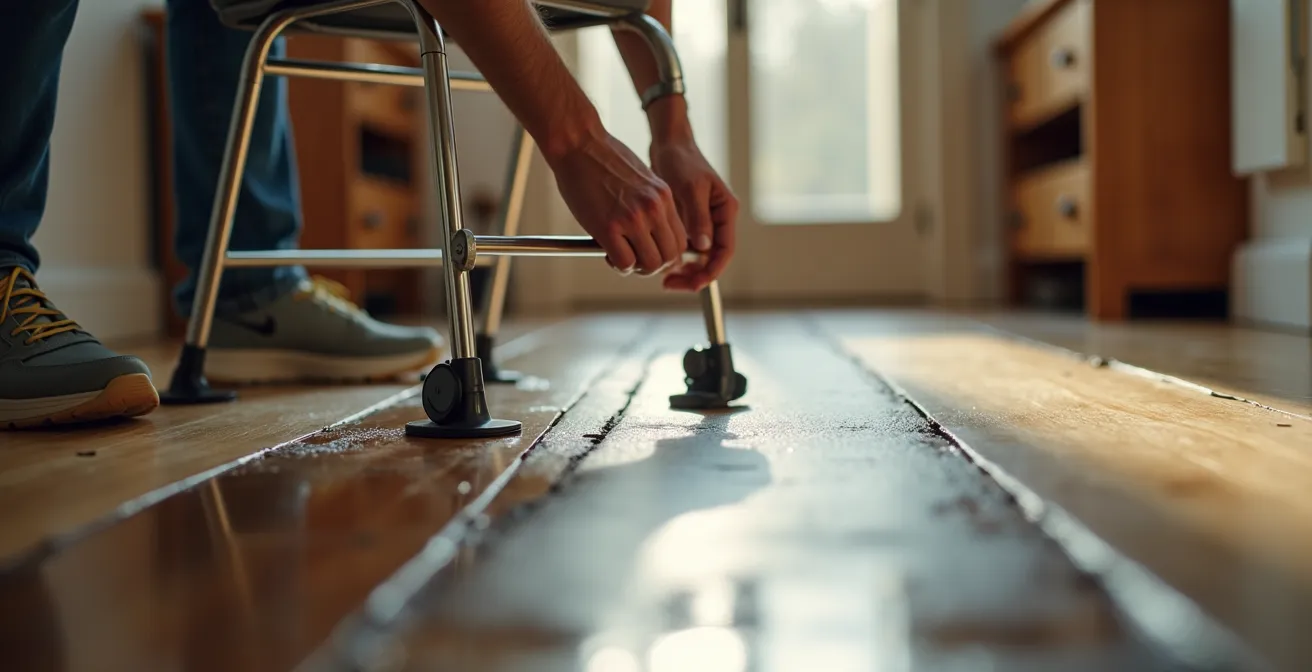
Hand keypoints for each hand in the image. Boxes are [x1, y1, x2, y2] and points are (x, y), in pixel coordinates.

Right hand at [546, 128, 687, 275]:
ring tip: (621, 258)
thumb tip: (650, 234)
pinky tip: (608, 253)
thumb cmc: (602, 160)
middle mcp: (654, 209)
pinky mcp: (609, 227)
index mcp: (663, 197)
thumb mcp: (641, 180)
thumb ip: (650, 205)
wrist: (579, 144)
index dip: (666, 254)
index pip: (680, 240)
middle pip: (670, 256)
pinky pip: (625, 263)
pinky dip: (618, 265)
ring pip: (650, 264)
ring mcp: (633, 219)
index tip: (651, 253)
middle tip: (635, 261)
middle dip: (653, 265)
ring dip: (636, 268)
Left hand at [649, 139, 738, 291]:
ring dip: (683, 269)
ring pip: (697, 256)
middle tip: (670, 284)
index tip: (692, 283)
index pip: (724, 251)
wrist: (668, 143)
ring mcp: (703, 221)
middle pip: (711, 258)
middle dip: (694, 275)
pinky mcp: (687, 220)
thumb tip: (702, 246)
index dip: (710, 271)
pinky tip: (658, 260)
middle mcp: (717, 219)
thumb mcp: (689, 187)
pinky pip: (684, 246)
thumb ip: (697, 217)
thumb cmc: (681, 159)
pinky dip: (674, 256)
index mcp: (726, 211)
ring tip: (663, 277)